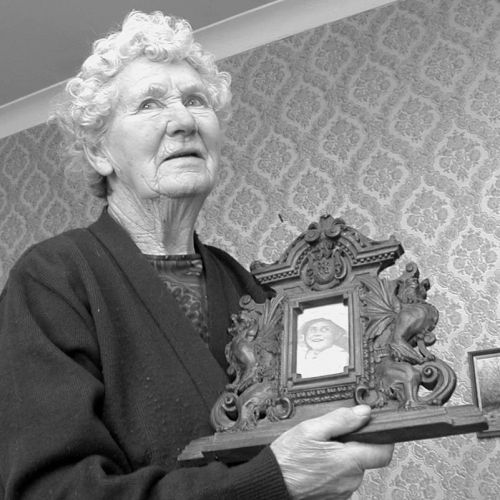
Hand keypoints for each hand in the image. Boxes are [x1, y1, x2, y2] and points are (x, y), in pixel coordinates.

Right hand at [270, 405, 393, 499]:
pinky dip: (332, 468)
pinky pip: (341, 478)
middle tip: (330, 436)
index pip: (383, 451)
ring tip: (318, 450)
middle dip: (352, 443)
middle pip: (364, 457)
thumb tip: (363, 413)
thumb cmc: (287, 459)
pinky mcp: (334, 497)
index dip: (381, 436)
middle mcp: (350, 480)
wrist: (270, 483)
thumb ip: (340, 419)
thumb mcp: (310, 429)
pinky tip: (315, 462)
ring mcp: (342, 491)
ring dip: (341, 456)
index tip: (370, 427)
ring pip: (352, 467)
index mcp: (349, 462)